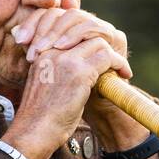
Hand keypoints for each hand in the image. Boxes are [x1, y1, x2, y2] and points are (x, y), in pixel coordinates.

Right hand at [8, 9, 149, 149]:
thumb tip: (84, 63)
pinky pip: (106, 56)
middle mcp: (51, 50)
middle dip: (102, 41)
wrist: (35, 131)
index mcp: (41, 51)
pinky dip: (119, 63)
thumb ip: (58, 69)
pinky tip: (124, 74)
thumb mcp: (46, 84)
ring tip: (121, 68)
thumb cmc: (41, 115)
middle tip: (114, 56)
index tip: (100, 51)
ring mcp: (64, 59)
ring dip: (113, 54)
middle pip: (83, 29)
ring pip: (97, 41)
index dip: (88, 36)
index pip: (67, 27)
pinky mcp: (78, 72)